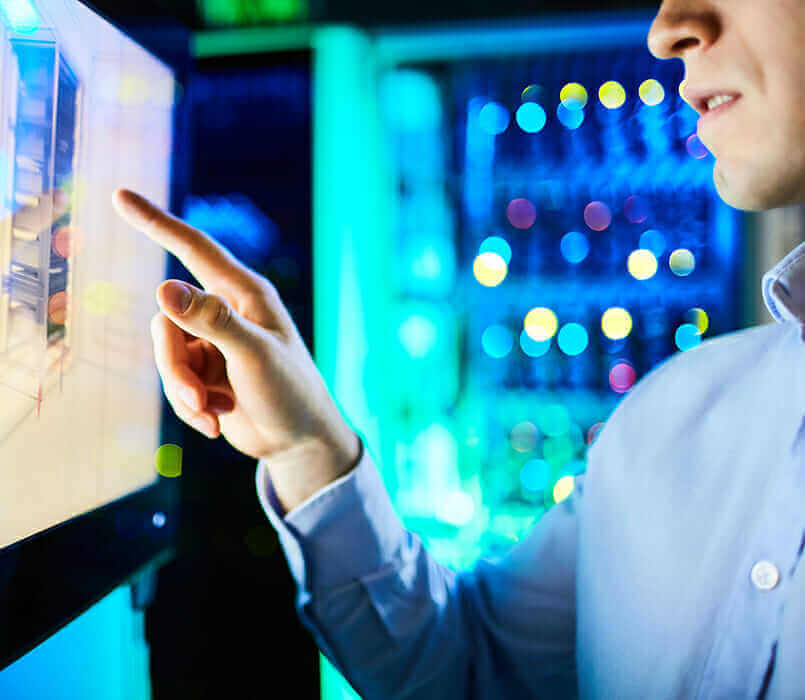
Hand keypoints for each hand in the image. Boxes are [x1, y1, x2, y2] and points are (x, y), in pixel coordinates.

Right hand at [112, 189, 359, 472]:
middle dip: (174, 365)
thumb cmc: (290, 392)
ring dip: (182, 390)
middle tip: (199, 395)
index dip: (156, 221)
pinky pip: (173, 380)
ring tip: (212, 412)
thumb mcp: (254, 355)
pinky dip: (189, 406)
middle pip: (166, 319)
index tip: (120, 195)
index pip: (193, 248)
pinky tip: (216, 422)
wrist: (298, 441)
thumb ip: (211, 321)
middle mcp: (225, 311)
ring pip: (165, 353)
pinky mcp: (204, 372)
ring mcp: (212, 343)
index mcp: (244, 293)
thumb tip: (162, 287)